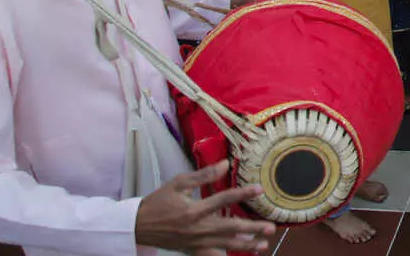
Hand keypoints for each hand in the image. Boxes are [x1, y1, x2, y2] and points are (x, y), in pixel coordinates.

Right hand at [134, 161, 275, 253]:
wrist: (138, 225)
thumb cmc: (158, 202)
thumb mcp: (178, 183)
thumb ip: (203, 175)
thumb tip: (224, 163)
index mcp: (193, 210)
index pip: (223, 200)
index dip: (242, 194)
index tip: (259, 189)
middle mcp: (196, 229)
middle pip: (229, 229)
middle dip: (252, 229)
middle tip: (270, 227)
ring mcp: (195, 242)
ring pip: (224, 245)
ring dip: (245, 245)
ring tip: (262, 245)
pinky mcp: (192, 250)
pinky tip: (240, 255)